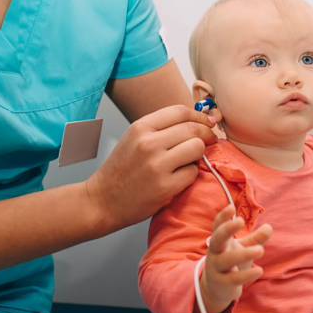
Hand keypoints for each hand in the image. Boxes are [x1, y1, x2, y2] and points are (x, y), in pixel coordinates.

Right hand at [85, 105, 217, 234]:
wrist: (102, 201)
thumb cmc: (122, 171)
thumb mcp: (134, 139)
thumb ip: (162, 129)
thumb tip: (199, 121)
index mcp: (140, 127)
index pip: (180, 111)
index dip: (200, 117)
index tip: (208, 123)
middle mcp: (148, 143)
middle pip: (193, 129)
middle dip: (207, 135)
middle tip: (210, 141)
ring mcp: (157, 165)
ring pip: (197, 148)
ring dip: (199, 155)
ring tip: (189, 161)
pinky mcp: (165, 187)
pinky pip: (193, 173)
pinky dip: (190, 176)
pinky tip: (178, 179)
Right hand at [199, 205, 272, 312]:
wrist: (218, 288)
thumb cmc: (232, 262)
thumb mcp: (243, 248)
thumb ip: (256, 239)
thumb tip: (269, 227)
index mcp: (220, 241)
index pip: (217, 227)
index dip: (222, 217)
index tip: (231, 207)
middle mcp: (215, 253)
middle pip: (217, 239)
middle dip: (227, 229)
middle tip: (240, 221)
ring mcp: (217, 268)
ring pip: (226, 259)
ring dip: (243, 254)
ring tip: (261, 250)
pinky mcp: (222, 283)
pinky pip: (233, 279)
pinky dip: (247, 275)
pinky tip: (259, 270)